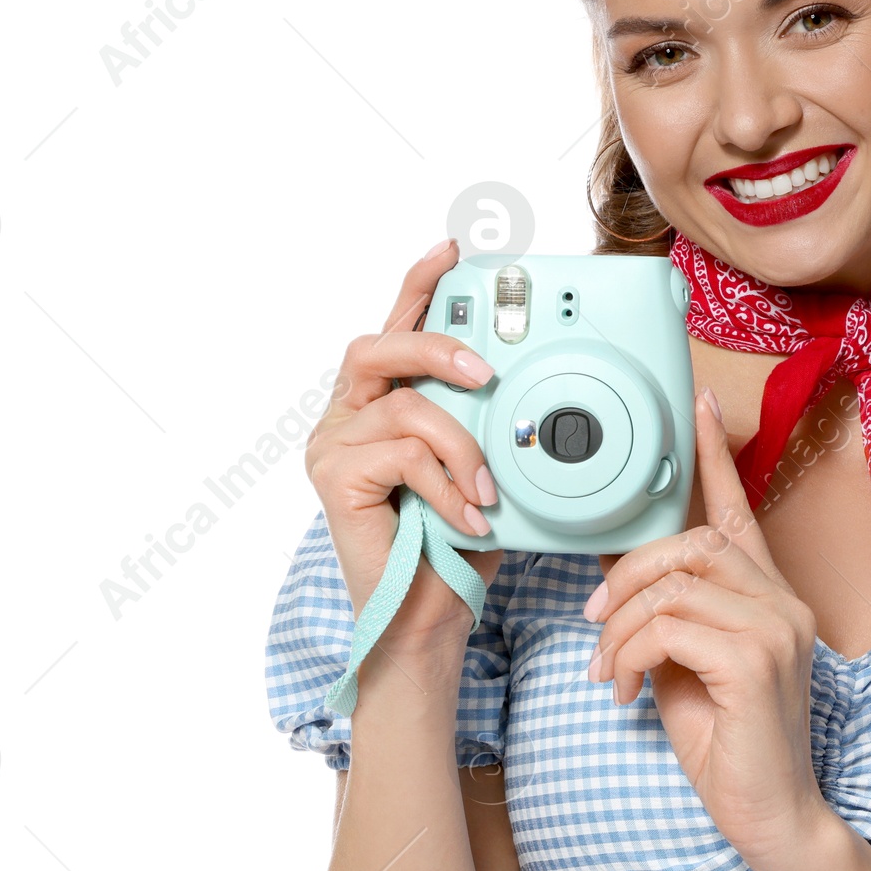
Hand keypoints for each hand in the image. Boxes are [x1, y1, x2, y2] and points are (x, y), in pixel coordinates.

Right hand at [305, 238, 505, 659]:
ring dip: (461, 444)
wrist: (423, 621)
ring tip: (488, 488)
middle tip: (486, 372)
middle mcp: (348, 415)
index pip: (396, 327)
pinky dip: (447, 484)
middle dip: (437, 346)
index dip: (420, 285)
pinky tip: (469, 517)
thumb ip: (490, 427)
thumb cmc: (455, 546)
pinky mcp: (332, 480)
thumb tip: (538, 394)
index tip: (453, 249)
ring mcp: (333, 446)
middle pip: (378, 345)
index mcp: (382, 403)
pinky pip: (400, 455)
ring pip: (404, 406)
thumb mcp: (484, 470)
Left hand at [584, 388, 829, 870]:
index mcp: (767, 597)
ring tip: (610, 668)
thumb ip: (664, 613)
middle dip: (628, 571)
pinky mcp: (757, 663)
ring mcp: (777, 629)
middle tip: (597, 616)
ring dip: (621, 625)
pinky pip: (669, 628)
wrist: (772, 818)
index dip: (713, 456)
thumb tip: (616, 572)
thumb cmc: (729, 743)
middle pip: (691, 540)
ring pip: (672, 583)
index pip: (738, 510)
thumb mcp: (684, 664)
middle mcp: (782, 602)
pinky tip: (629, 692)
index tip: (696, 403)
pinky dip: (631, 655)